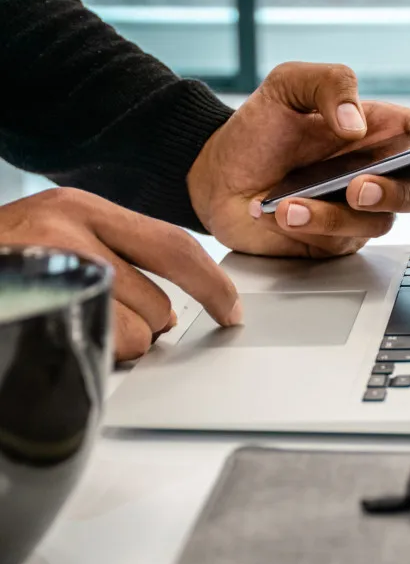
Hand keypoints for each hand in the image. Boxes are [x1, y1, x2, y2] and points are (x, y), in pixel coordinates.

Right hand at [0, 188, 240, 360]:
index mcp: (83, 207)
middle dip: (148, 328)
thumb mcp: (57, 238)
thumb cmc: (5, 260)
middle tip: (107, 321)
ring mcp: (47, 264)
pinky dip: (90, 355)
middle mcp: (68, 226)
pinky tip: (59, 336)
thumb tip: (171, 314)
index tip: (232, 310)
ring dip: (116, 344)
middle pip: (159, 302)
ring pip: (133, 333)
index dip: (213, 283)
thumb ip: (116, 261)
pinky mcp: (33, 297)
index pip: (174, 246)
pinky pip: (97, 347)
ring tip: (70, 324)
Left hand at [188, 62, 409, 257]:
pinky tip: (281, 212)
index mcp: (379, 133)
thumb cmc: (257, 130)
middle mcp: (377, 174)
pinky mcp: (334, 241)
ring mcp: (357, 212)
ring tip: (291, 201)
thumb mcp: (287, 86)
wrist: (215, 176)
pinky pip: (341, 241)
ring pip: (380, 223)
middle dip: (397, 193)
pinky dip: (312, 227)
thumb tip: (359, 122)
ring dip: (336, 214)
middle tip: (359, 186)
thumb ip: (330, 84)